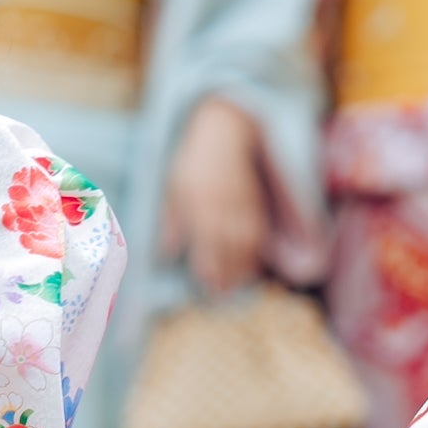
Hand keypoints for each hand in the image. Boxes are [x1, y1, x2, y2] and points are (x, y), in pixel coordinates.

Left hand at [163, 93, 272, 294]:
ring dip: (244, 267)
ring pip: (247, 241)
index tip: (206, 286)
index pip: (207, 239)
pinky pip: (259, 231)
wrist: (226, 132)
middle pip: (230, 245)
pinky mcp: (257, 202)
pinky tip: (253, 266)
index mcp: (201, 201)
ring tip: (238, 286)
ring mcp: (243, 203)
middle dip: (227, 273)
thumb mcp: (174, 189)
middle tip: (222, 296)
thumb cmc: (194, 163)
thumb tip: (168, 253)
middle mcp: (224, 204)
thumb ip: (172, 222)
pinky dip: (257, 252)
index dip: (209, 265)